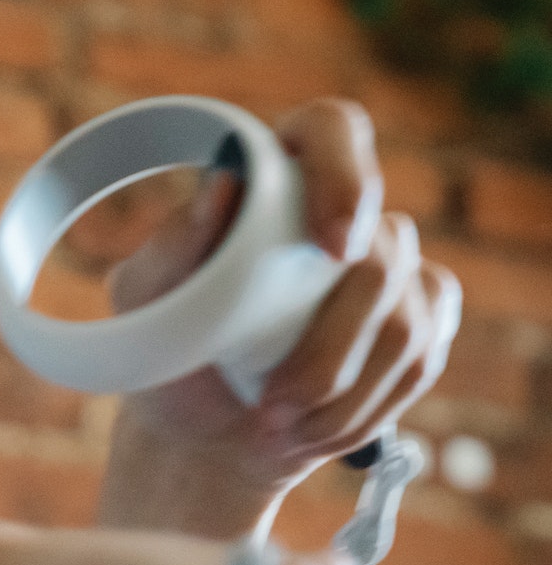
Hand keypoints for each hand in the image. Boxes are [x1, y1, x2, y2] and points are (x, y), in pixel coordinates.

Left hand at [106, 99, 461, 504]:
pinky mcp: (416, 324)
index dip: (346, 178)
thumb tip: (224, 185)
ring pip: (405, 320)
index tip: (334, 247)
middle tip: (270, 404)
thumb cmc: (165, 353)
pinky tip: (313, 434)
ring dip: (340, 391)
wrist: (195, 433)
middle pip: (383, 251)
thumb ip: (175, 245)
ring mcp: (387, 270)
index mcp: (272, 180)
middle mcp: (339, 212)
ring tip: (273, 430)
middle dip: (329, 345)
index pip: (333, 130)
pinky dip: (362, 411)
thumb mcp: (145, 303)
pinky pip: (420, 360)